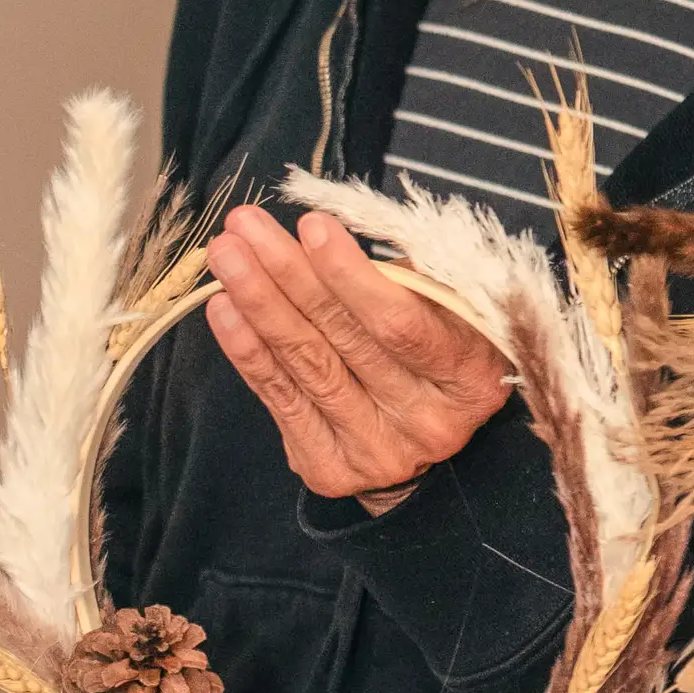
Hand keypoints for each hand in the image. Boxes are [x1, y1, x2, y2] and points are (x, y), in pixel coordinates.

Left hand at [206, 204, 509, 499]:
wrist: (424, 431)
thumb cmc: (438, 344)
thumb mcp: (451, 306)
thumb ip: (413, 275)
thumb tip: (343, 227)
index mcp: (469, 378)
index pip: (401, 324)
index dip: (350, 275)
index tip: (311, 224)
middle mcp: (429, 423)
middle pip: (344, 340)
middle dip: (289, 274)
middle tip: (246, 226)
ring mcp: (377, 452)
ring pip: (307, 365)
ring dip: (259, 303)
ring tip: (226, 256)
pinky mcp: (330, 468)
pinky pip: (279, 398)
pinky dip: (247, 349)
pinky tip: (224, 307)